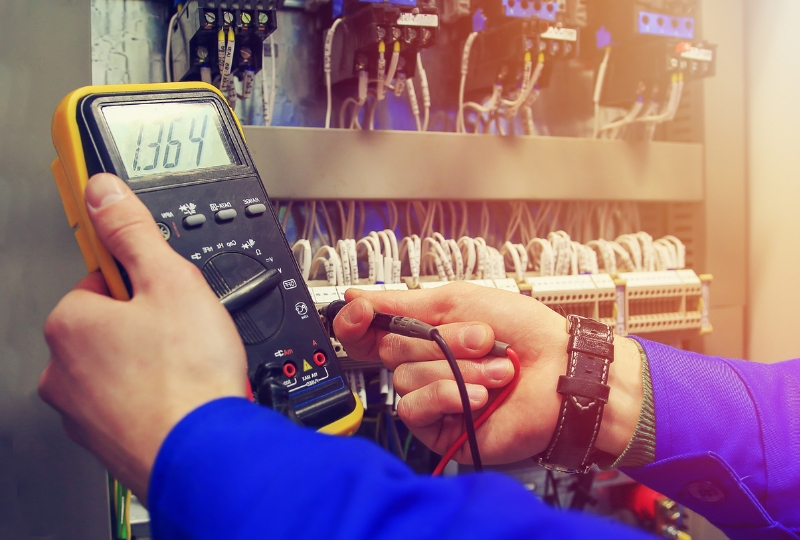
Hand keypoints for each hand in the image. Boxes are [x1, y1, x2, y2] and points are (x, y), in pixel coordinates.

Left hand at [39, 174, 246, 504]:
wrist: (204, 454)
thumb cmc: (186, 377)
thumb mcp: (171, 280)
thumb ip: (134, 231)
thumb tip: (104, 192)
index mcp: (70, 323)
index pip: (102, 280)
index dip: (144, 282)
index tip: (164, 291)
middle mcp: (62, 370)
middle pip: (112, 325)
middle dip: (148, 324)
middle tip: (186, 332)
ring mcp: (82, 411)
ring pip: (121, 366)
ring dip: (153, 362)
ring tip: (189, 366)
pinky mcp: (107, 440)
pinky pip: (131, 402)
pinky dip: (155, 396)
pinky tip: (184, 394)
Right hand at [334, 283, 642, 465]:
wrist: (562, 372)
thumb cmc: (525, 332)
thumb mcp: (460, 301)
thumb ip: (404, 303)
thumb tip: (357, 298)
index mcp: (425, 333)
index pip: (370, 330)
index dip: (357, 322)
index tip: (363, 312)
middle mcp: (424, 364)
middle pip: (390, 349)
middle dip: (441, 341)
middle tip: (483, 339)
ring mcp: (432, 396)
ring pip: (405, 378)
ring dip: (456, 369)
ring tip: (497, 370)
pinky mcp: (440, 427)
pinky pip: (415, 408)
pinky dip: (447, 395)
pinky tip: (479, 396)